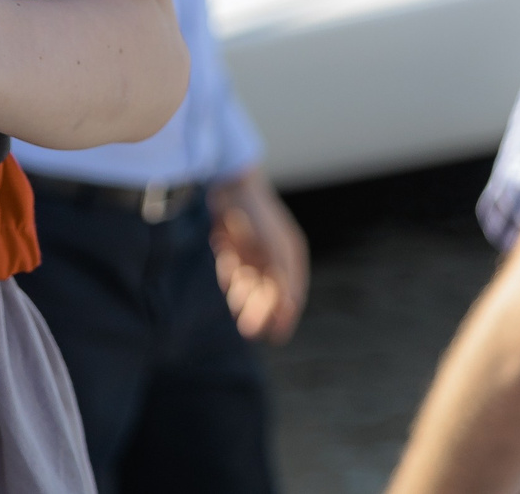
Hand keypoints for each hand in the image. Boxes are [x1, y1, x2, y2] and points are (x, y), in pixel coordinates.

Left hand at [211, 167, 308, 343]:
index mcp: (290, 255)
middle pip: (269, 292)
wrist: (230, 183)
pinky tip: (228, 278)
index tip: (277, 337)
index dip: (285, 317)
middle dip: (260, 311)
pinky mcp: (235, 242)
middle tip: (249, 332)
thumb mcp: (272, 249)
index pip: (291, 294)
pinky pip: (233, 267)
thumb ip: (281, 278)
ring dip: (244, 296)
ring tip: (237, 307)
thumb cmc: (256, 215)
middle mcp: (274, 254)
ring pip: (250, 282)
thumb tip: (289, 308)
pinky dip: (231, 275)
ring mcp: (254, 248)